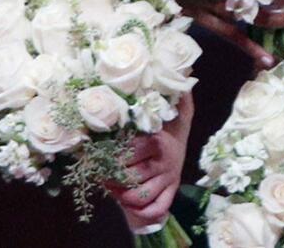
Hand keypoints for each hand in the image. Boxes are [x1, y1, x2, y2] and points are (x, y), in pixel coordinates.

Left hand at [107, 93, 193, 227]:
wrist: (187, 142)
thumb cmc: (171, 123)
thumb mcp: (173, 106)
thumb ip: (172, 92)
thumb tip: (181, 71)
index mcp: (159, 142)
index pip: (129, 154)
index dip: (110, 158)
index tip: (96, 156)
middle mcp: (163, 163)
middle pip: (130, 177)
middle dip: (110, 177)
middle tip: (98, 172)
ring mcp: (167, 179)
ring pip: (140, 195)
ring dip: (121, 195)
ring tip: (110, 186)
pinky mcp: (171, 190)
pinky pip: (157, 208)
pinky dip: (141, 211)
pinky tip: (127, 201)